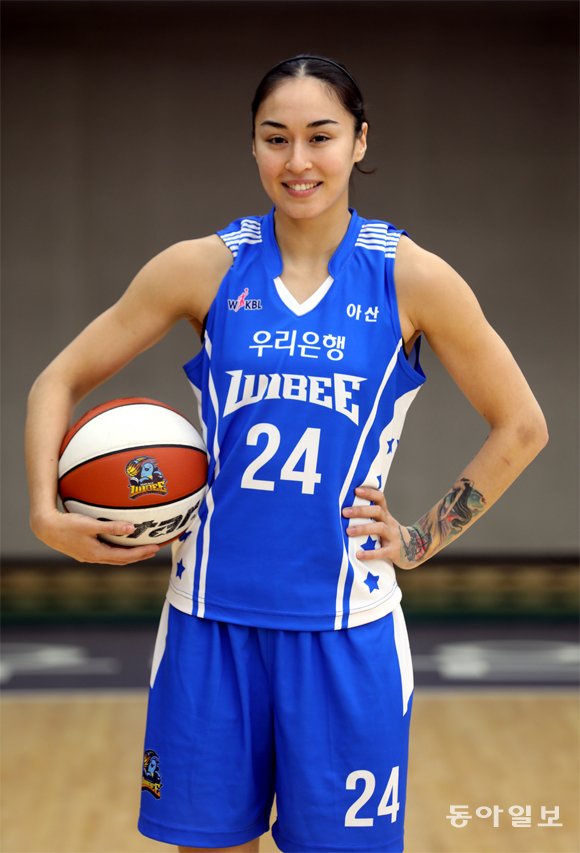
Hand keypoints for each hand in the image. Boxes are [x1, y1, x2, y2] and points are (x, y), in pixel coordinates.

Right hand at [31, 509, 159, 564]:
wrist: (45, 528)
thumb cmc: (66, 525)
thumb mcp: (89, 525)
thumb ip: (111, 527)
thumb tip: (132, 528)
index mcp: (97, 554)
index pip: (125, 556)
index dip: (141, 553)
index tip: (156, 548)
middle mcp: (94, 558)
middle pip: (122, 560)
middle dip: (140, 555)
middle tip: (155, 550)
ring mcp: (89, 556)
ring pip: (115, 558)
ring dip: (130, 555)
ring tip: (143, 549)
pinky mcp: (85, 551)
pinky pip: (107, 553)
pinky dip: (118, 551)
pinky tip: (122, 545)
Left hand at [342, 486, 420, 569]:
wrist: (415, 548)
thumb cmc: (390, 533)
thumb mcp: (384, 522)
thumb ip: (369, 517)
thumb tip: (343, 511)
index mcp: (385, 514)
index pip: (380, 498)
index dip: (369, 493)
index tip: (356, 490)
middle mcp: (390, 522)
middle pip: (377, 511)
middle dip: (360, 510)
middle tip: (344, 512)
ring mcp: (393, 536)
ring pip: (379, 528)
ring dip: (363, 528)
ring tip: (348, 532)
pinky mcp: (393, 551)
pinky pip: (382, 551)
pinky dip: (370, 554)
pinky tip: (359, 555)